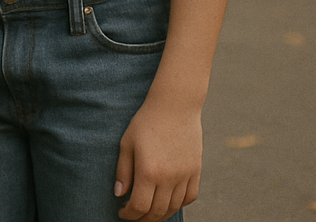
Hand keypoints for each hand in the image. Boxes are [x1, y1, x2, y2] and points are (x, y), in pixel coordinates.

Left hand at [115, 95, 201, 220]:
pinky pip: (190, 198)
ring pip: (173, 207)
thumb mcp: (127, 142)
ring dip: (160, 214)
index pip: (139, 206)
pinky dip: (178, 205)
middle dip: (143, 218)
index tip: (122, 212)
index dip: (129, 215)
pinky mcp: (196, 171)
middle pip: (156, 211)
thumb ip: (123, 171)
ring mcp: (185, 176)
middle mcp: (168, 178)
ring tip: (148, 211)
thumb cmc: (146, 121)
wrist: (175, 106)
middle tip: (133, 215)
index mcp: (148, 171)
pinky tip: (168, 202)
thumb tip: (119, 194)